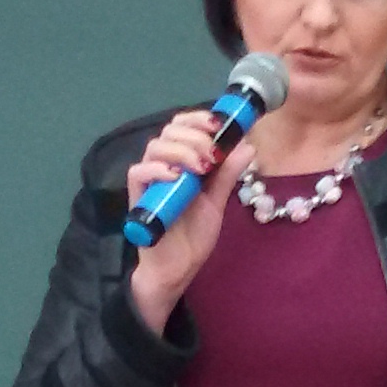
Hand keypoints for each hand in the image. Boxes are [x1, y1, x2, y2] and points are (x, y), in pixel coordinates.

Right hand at [124, 108, 248, 330]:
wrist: (178, 268)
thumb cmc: (193, 235)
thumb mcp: (217, 201)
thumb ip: (228, 174)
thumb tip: (247, 146)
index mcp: (183, 162)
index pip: (183, 126)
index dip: (199, 118)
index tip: (219, 125)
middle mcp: (164, 166)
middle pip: (170, 130)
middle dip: (195, 135)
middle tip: (212, 154)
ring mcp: (150, 180)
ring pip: (155, 146)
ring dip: (181, 150)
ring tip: (200, 168)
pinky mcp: (139, 197)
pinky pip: (138, 172)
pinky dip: (157, 169)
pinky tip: (177, 177)